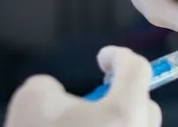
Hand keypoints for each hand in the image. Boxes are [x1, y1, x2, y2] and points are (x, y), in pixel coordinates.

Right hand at [3, 47, 160, 126]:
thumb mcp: (33, 100)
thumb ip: (51, 87)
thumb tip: (60, 98)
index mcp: (124, 113)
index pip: (137, 70)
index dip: (120, 57)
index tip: (103, 58)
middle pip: (144, 107)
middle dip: (121, 98)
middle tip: (93, 102)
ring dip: (114, 125)